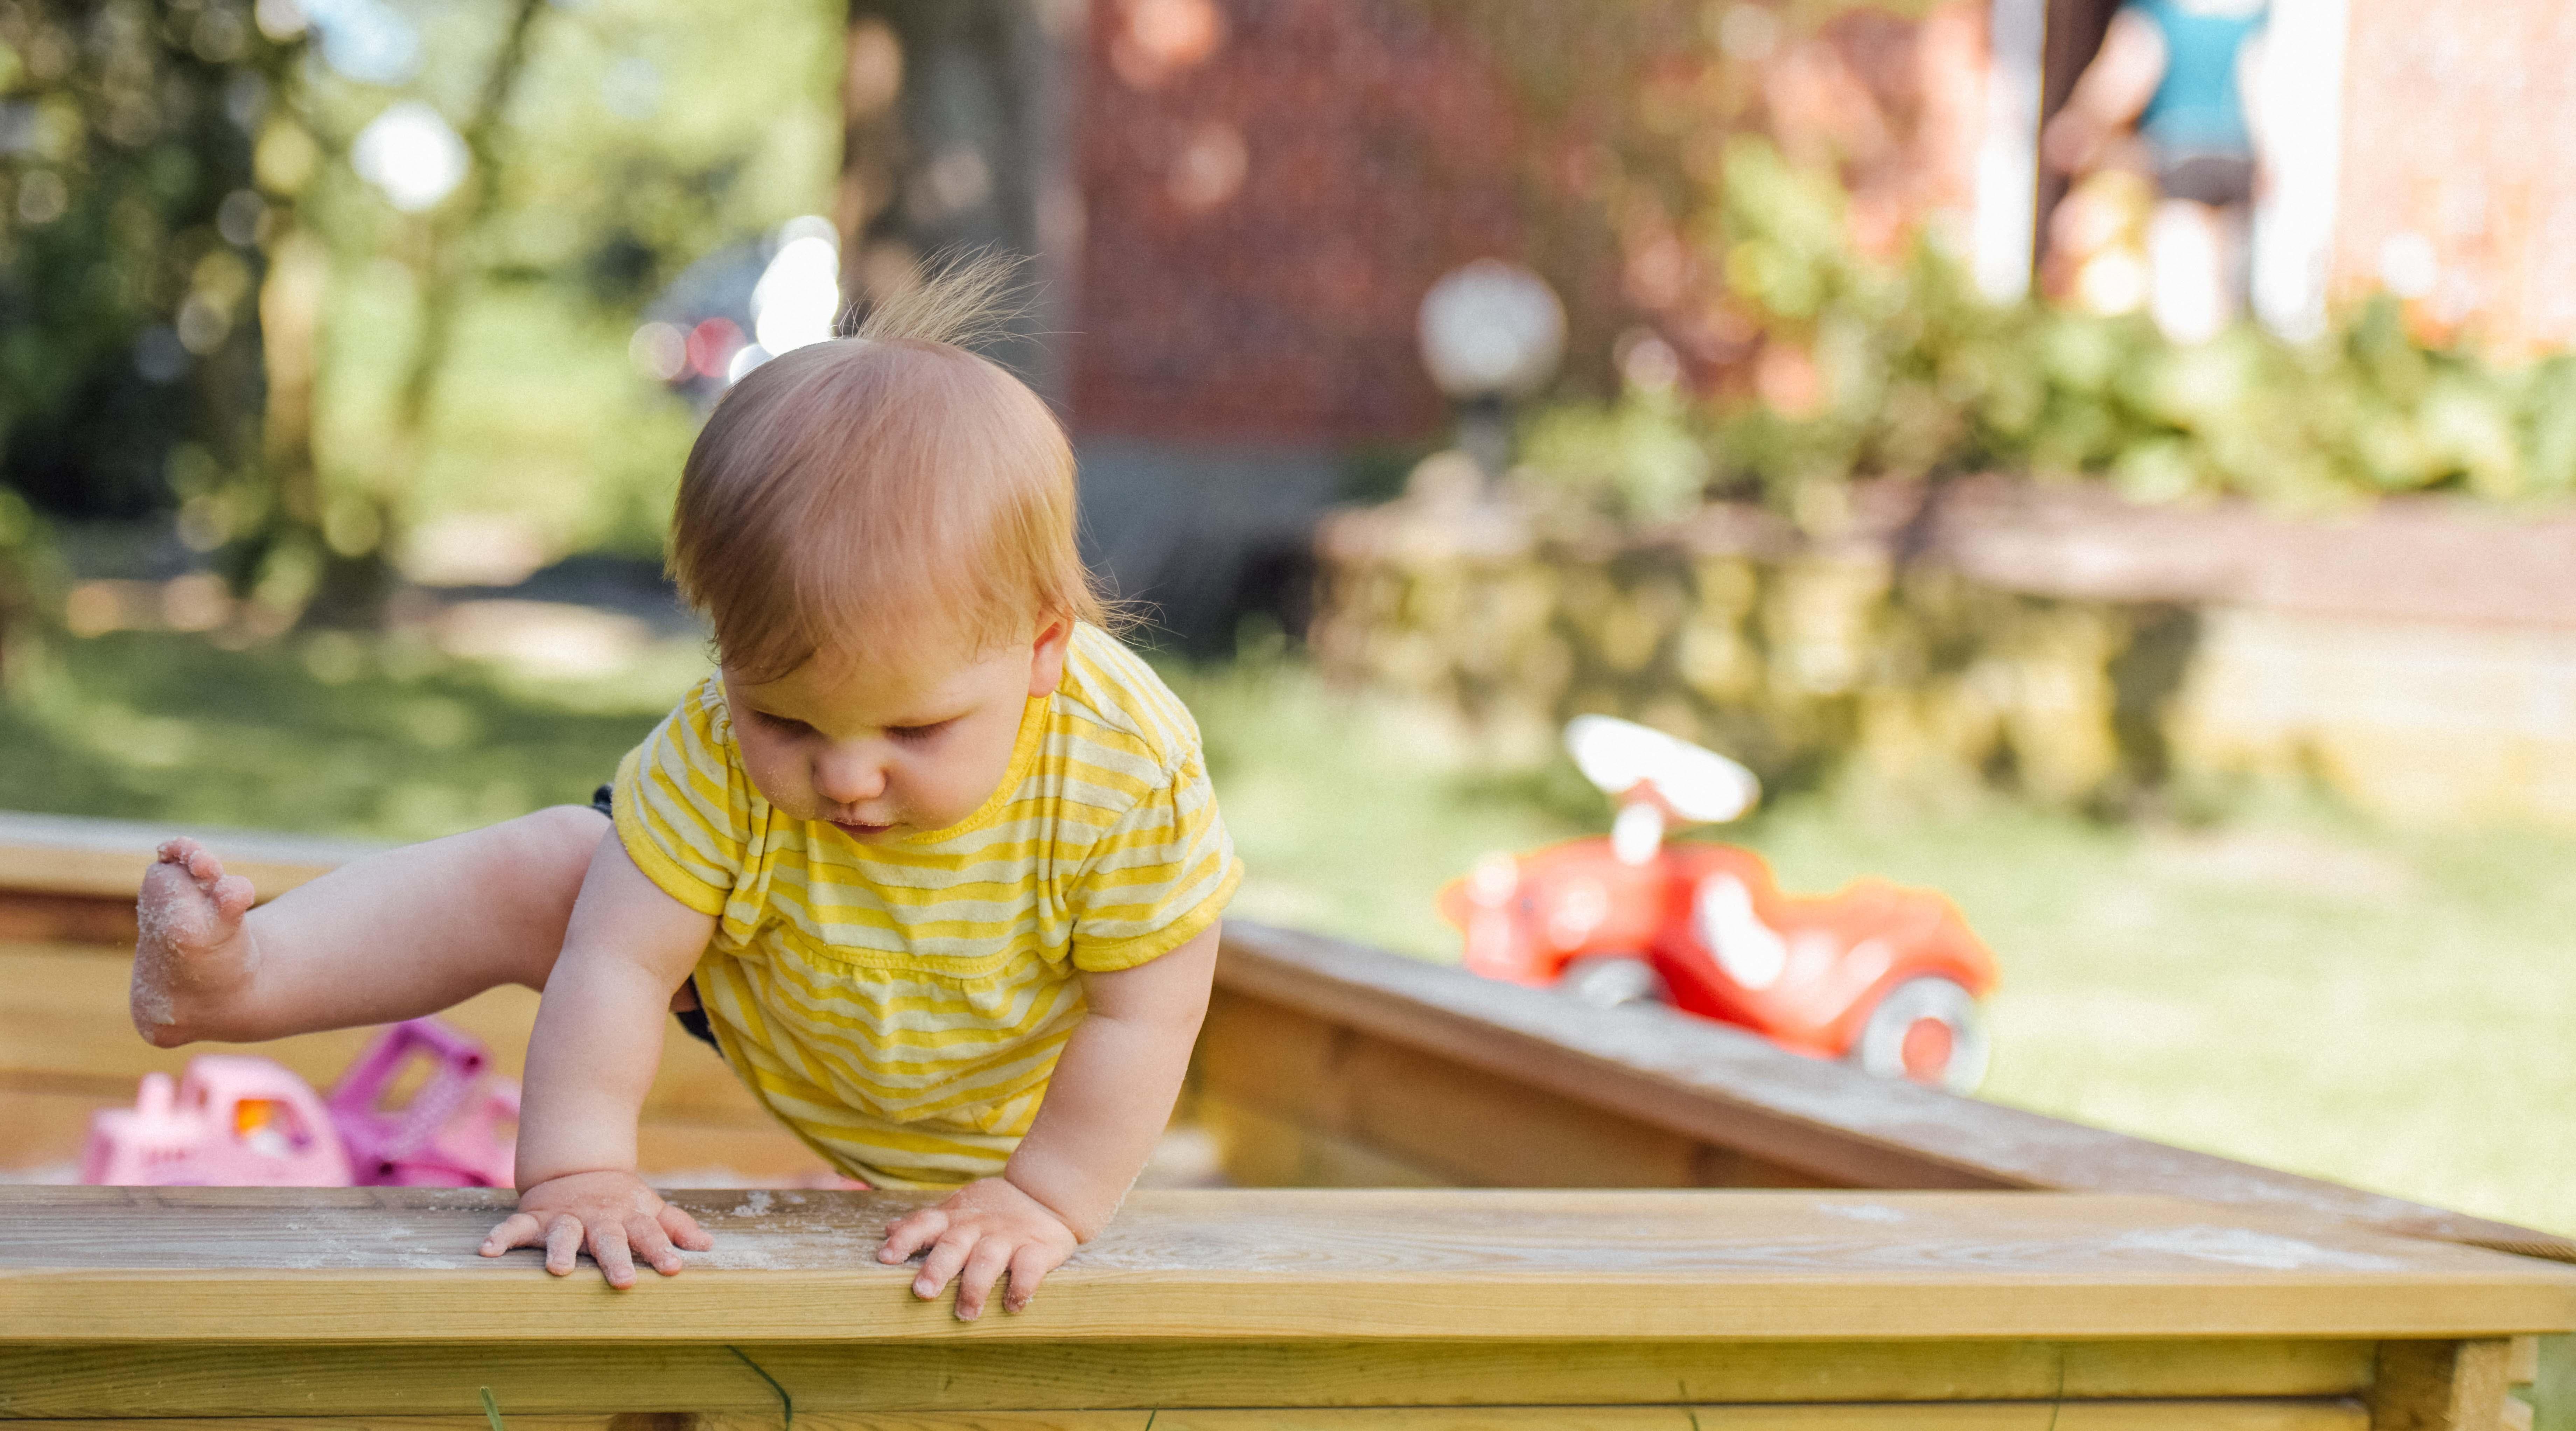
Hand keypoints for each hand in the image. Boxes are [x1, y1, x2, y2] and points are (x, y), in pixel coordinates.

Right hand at [479, 1170, 713, 1288]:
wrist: (578, 1169)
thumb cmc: (621, 1202)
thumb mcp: (649, 1209)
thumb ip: (676, 1227)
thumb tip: (708, 1247)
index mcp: (629, 1217)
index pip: (649, 1234)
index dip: (662, 1250)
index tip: (674, 1269)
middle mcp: (598, 1218)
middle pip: (609, 1239)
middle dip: (616, 1258)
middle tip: (624, 1281)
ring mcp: (565, 1217)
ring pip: (562, 1233)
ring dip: (560, 1249)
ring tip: (558, 1269)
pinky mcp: (535, 1217)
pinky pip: (514, 1226)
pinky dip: (500, 1236)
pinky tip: (487, 1251)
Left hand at [878, 1176, 1078, 1319]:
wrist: (1046, 1194)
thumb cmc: (993, 1209)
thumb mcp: (959, 1209)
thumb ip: (927, 1222)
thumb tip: (887, 1228)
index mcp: (955, 1217)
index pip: (924, 1223)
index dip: (904, 1239)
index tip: (885, 1257)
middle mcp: (978, 1226)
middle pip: (954, 1244)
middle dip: (937, 1267)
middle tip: (922, 1292)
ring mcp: (1008, 1237)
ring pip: (988, 1259)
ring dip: (976, 1287)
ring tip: (966, 1314)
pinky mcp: (1038, 1249)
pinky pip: (1030, 1268)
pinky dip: (1022, 1287)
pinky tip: (1013, 1305)